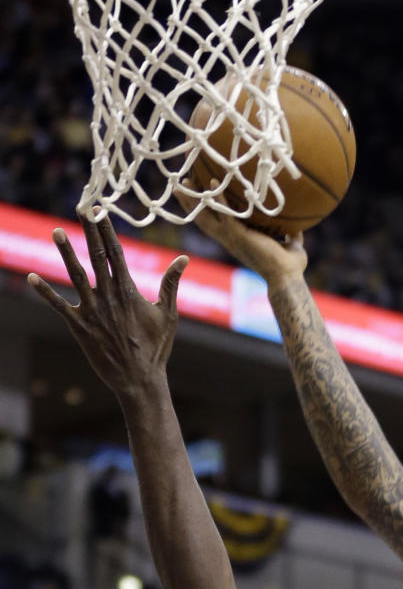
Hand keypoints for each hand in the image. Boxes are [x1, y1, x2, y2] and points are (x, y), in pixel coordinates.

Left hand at [27, 214, 186, 396]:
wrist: (139, 380)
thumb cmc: (156, 349)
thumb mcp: (168, 315)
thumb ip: (171, 284)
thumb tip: (184, 260)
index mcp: (129, 291)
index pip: (116, 253)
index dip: (106, 230)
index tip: (99, 210)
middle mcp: (109, 296)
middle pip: (96, 256)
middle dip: (88, 231)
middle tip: (80, 208)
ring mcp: (92, 310)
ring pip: (75, 275)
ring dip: (65, 252)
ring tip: (57, 231)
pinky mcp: (79, 326)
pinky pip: (58, 306)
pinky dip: (45, 292)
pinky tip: (32, 277)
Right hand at [177, 181, 306, 286]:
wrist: (287, 278)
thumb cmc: (289, 265)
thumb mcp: (289, 243)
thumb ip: (289, 233)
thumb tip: (297, 226)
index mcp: (236, 239)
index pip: (214, 220)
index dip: (203, 207)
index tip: (197, 192)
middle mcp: (229, 238)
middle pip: (200, 217)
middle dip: (188, 201)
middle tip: (180, 182)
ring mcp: (231, 237)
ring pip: (204, 216)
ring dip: (193, 198)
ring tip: (183, 181)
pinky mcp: (237, 235)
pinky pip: (223, 213)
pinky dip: (217, 198)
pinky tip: (210, 181)